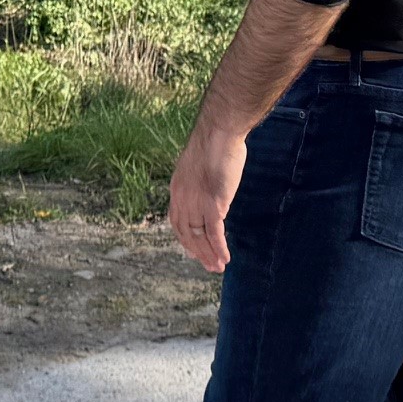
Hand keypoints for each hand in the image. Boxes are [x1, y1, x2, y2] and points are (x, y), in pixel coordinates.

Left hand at [167, 117, 248, 273]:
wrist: (218, 133)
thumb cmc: (214, 143)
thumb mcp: (200, 165)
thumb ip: (201, 181)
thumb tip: (210, 189)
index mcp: (177, 189)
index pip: (177, 220)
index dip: (185, 238)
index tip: (192, 251)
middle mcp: (183, 199)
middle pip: (187, 233)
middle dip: (198, 252)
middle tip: (208, 266)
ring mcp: (197, 203)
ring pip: (200, 237)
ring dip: (209, 255)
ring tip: (218, 268)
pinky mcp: (213, 205)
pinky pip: (215, 233)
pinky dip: (219, 248)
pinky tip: (225, 259)